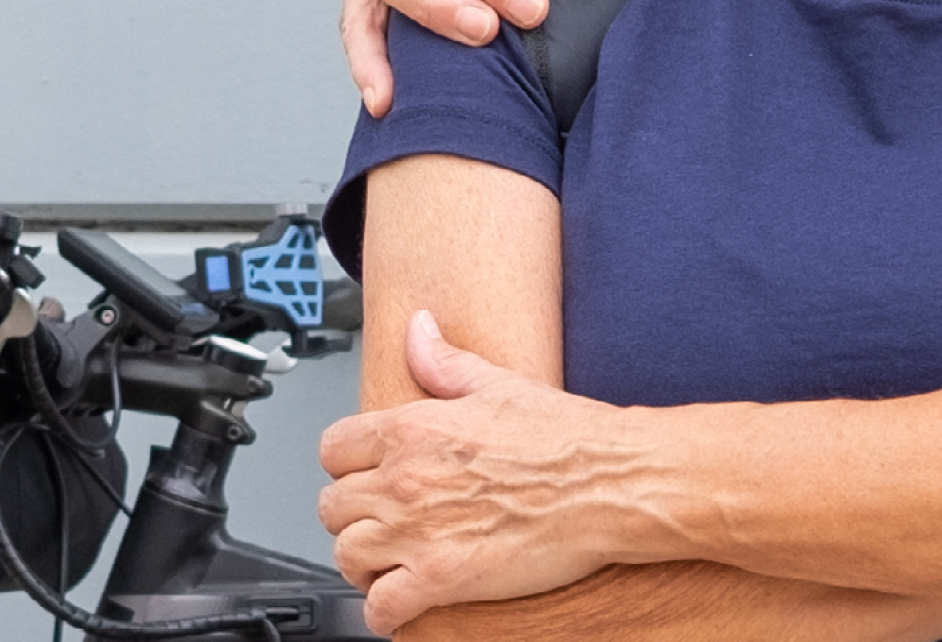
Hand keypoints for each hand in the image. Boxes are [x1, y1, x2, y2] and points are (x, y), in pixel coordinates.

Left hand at [317, 310, 647, 629]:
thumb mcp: (497, 384)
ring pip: (348, 555)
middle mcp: (403, 480)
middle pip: (332, 506)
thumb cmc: (565, 438)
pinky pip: (382, 607)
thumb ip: (443, 361)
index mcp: (410, 429)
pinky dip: (384, 613)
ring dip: (363, 564)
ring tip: (384, 565)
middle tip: (377, 524)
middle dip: (352, 517)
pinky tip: (399, 606)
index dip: (345, 466)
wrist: (609, 485)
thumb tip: (418, 328)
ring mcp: (418, 531)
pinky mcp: (441, 578)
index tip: (361, 477)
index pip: (332, 450)